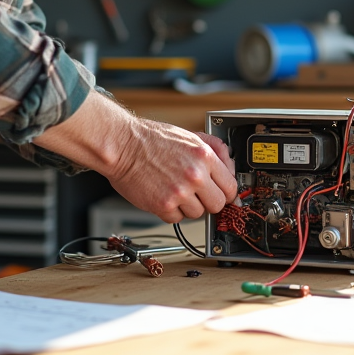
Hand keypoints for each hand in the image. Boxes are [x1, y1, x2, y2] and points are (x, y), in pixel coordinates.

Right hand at [31, 88, 237, 222]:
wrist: (122, 145)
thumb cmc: (151, 139)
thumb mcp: (189, 135)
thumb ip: (214, 149)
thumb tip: (229, 165)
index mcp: (204, 156)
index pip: (231, 187)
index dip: (226, 192)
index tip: (220, 194)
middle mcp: (195, 175)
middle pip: (218, 205)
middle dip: (209, 201)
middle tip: (197, 194)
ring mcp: (180, 192)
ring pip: (198, 214)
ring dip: (188, 206)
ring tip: (174, 190)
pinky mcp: (163, 206)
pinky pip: (177, 219)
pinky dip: (171, 211)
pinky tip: (163, 195)